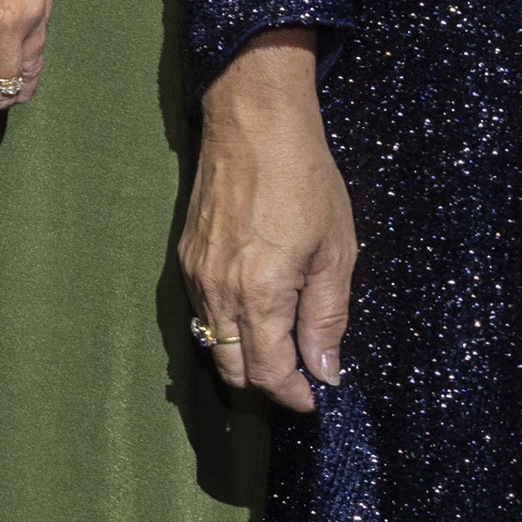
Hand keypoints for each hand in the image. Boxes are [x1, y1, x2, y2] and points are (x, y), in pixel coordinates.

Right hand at [176, 29, 353, 413]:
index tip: (318, 398)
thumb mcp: (336, 251)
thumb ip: (327, 317)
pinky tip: (256, 314)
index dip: (295, 396)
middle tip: (303, 378)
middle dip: (268, 386)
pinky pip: (203, 315)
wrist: (252, 123)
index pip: (269, 374)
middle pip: (233, 371)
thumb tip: (326, 370)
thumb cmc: (305, 180)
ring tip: (282, 349)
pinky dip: (228, 330)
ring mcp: (195, 277)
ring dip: (246, 359)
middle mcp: (217, 294)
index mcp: (259, 294)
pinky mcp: (186, 259)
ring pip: (213, 345)